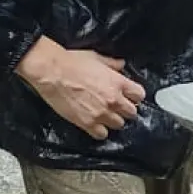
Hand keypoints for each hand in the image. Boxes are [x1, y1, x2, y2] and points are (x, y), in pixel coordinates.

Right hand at [15, 36, 145, 140]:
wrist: (53, 73)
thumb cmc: (73, 62)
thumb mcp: (97, 58)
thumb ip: (112, 64)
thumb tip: (121, 65)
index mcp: (118, 82)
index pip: (139, 95)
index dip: (135, 96)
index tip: (131, 96)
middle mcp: (113, 99)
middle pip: (132, 112)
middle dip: (126, 110)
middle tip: (119, 107)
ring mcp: (101, 113)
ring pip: (119, 125)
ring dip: (114, 121)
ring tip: (106, 116)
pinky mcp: (87, 123)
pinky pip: (102, 135)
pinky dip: (100, 131)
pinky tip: (95, 125)